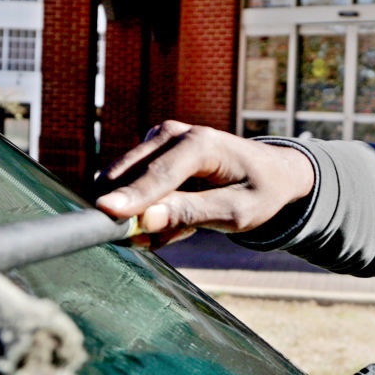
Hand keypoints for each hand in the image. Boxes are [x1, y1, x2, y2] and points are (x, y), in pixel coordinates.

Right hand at [95, 120, 315, 247]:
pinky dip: (148, 208)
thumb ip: (191, 214)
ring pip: (126, 182)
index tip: (104, 212)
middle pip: (132, 174)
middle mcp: (175, 132)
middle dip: (134, 215)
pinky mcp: (151, 149)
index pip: (160, 174)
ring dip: (144, 216)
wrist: (269, 171)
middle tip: (154, 243)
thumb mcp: (236, 212)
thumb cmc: (258, 192)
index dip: (132, 196)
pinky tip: (177, 215)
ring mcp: (159, 137)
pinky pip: (131, 185)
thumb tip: (146, 220)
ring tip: (183, 228)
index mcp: (202, 143)